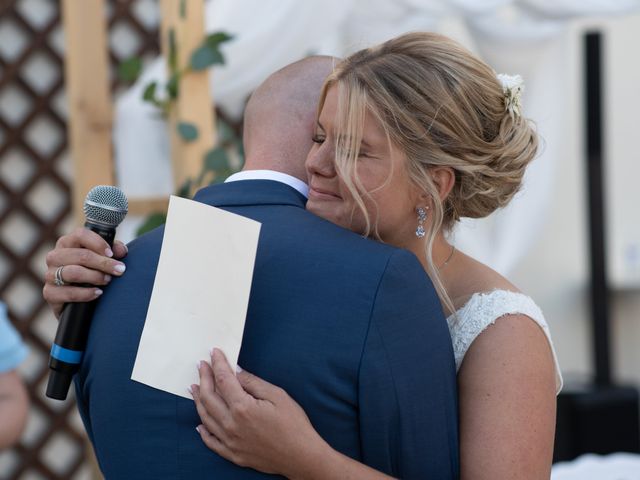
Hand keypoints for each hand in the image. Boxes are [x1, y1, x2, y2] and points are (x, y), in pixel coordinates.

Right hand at [43, 228, 127, 317]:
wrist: (78, 304)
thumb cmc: (92, 274)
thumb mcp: (103, 260)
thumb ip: (114, 252)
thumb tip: (121, 250)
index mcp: (68, 243)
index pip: (80, 235)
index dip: (98, 243)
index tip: (112, 253)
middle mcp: (55, 256)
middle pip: (80, 255)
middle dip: (103, 263)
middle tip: (119, 270)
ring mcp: (50, 275)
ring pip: (73, 272)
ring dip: (95, 276)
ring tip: (108, 281)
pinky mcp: (50, 293)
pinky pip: (68, 293)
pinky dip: (86, 293)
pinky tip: (98, 293)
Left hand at [191, 349, 330, 477]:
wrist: (301, 456)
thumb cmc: (294, 424)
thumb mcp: (278, 395)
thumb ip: (254, 383)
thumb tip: (237, 373)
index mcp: (243, 408)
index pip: (224, 380)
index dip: (218, 364)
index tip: (214, 353)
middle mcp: (231, 425)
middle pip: (209, 397)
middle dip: (204, 378)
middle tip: (202, 365)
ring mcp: (230, 441)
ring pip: (206, 417)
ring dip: (198, 400)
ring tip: (195, 387)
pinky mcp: (233, 454)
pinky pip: (211, 442)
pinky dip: (203, 431)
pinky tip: (200, 424)